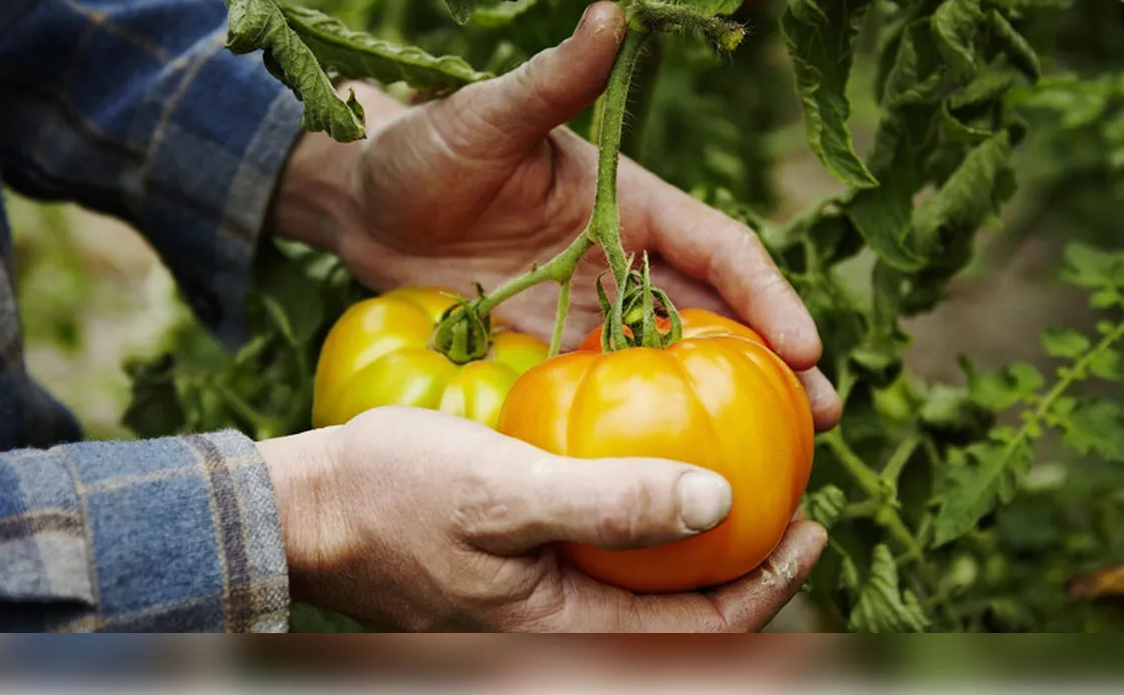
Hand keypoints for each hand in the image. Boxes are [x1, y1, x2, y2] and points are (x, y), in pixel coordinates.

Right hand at [258, 406, 826, 631]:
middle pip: (687, 625)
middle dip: (750, 575)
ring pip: (651, 597)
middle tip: (796, 510)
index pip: (701, 634)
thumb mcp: (503, 490)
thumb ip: (609, 501)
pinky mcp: (527, 584)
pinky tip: (663, 483)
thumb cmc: (394, 495)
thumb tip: (718, 500)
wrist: (311, 509)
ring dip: (704, 553)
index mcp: (564, 639)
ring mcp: (543, 615)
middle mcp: (560, 639)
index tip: (812, 523)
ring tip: (748, 495)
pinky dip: (653, 536)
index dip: (771, 586)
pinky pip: (612, 571)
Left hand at [273, 1, 841, 429]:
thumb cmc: (427, 148)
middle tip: (822, 419)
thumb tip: (612, 17)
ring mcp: (592, 309)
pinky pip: (610, 390)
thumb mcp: (487, 115)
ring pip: (674, 361)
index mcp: (633, 203)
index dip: (767, 295)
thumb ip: (552, 81)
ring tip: (772, 460)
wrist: (363, 202)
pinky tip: (665, 467)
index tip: (805, 346)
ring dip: (723, 403)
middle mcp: (626, 259)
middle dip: (773, 364)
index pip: (720, 249)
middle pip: (718, 315)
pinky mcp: (552, 346)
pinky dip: (647, 422)